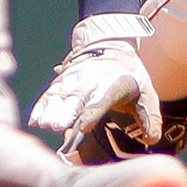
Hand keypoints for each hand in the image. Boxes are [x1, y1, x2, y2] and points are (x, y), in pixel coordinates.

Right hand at [28, 14, 160, 158]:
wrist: (114, 47)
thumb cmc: (131, 79)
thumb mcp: (147, 94)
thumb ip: (149, 117)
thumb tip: (152, 138)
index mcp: (113, 84)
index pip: (101, 100)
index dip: (92, 113)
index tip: (83, 126)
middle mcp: (91, 80)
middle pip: (77, 96)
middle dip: (66, 111)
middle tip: (57, 126)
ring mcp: (74, 79)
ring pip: (61, 94)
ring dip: (51, 109)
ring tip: (43, 124)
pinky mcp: (63, 81)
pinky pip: (51, 93)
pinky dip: (42, 105)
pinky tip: (35, 120)